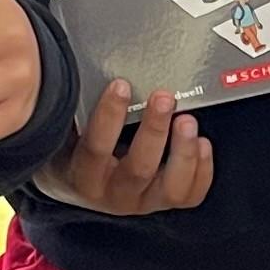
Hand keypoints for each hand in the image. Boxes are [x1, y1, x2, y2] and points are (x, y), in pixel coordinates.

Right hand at [36, 79, 212, 215]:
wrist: (79, 184)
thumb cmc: (75, 147)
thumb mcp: (67, 130)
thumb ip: (75, 106)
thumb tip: (80, 67)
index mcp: (82, 175)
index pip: (95, 149)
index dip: (108, 117)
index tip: (120, 85)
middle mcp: (113, 194)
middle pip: (138, 169)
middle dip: (154, 130)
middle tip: (164, 97)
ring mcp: (142, 202)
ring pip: (170, 188)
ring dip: (184, 153)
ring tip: (187, 120)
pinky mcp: (163, 202)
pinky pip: (189, 194)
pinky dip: (202, 169)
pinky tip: (202, 142)